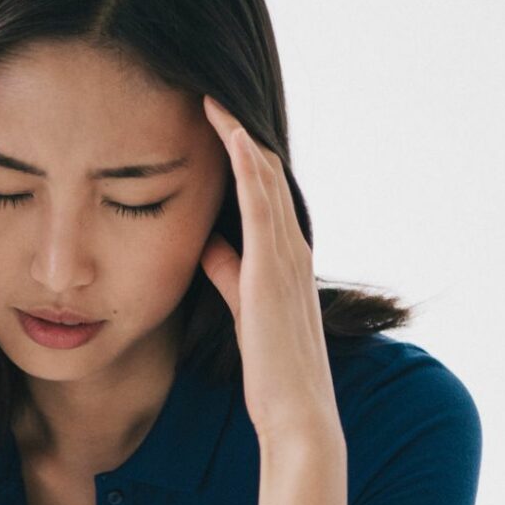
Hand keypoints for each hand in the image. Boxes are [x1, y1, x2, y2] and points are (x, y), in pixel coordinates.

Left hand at [199, 95, 340, 447]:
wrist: (297, 412)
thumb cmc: (271, 371)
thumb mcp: (243, 308)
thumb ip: (228, 273)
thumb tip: (208, 243)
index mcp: (285, 259)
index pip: (264, 193)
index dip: (242, 155)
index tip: (214, 122)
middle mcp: (292, 248)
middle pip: (267, 174)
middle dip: (240, 133)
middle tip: (211, 92)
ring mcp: (286, 255)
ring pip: (265, 177)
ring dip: (240, 135)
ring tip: (213, 96)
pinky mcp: (273, 266)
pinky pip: (261, 202)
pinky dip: (246, 163)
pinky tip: (229, 132)